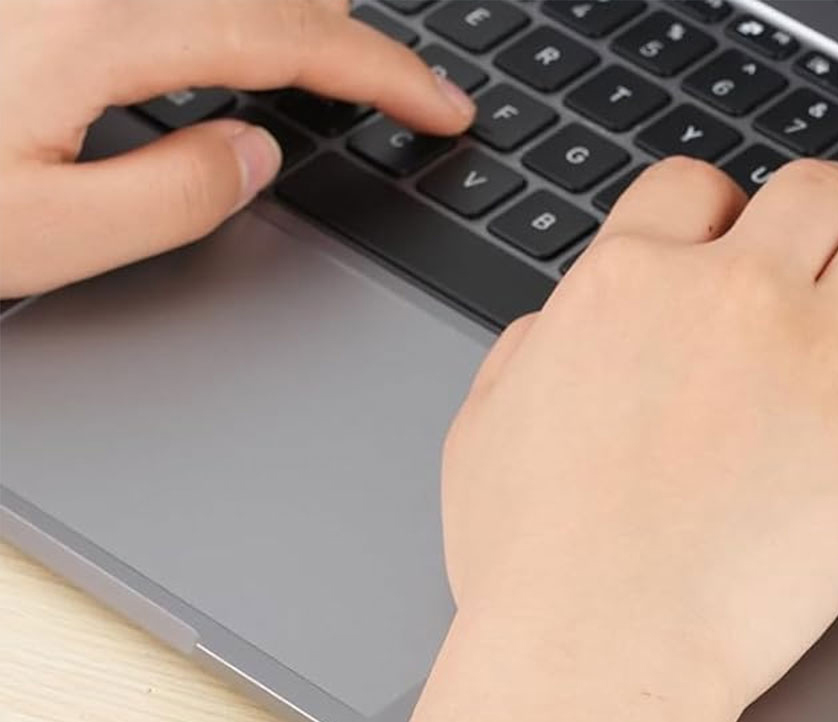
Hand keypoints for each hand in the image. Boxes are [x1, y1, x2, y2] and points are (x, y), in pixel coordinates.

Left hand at [0, 0, 471, 294]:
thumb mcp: (44, 236)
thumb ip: (172, 198)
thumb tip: (252, 153)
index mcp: (97, 32)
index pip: (288, 39)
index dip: (385, 73)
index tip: (446, 108)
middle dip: (343, 28)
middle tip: (401, 87)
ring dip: (276, 5)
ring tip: (324, 56)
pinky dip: (210, 8)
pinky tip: (214, 37)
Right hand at [441, 156, 837, 721]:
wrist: (599, 650)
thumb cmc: (536, 568)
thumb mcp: (489, 426)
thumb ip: (540, 351)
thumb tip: (564, 329)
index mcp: (632, 281)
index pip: (700, 191)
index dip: (732, 210)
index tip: (749, 238)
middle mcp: (735, 297)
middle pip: (817, 198)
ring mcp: (822, 362)